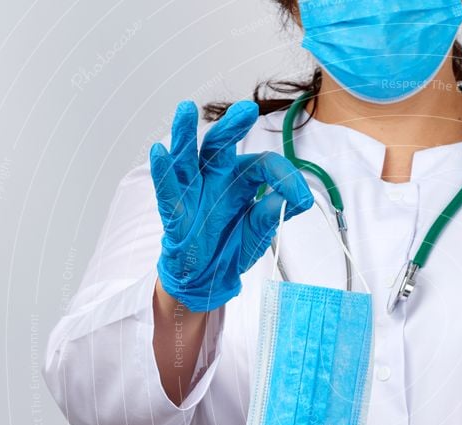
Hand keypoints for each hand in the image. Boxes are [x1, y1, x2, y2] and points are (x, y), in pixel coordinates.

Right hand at [150, 100, 312, 311]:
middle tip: (247, 110)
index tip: (301, 201)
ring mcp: (193, 192)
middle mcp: (216, 178)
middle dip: (232, 127)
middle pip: (221, 146)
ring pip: (188, 157)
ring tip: (185, 109)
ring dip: (184, 134)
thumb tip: (293, 200)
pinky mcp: (176, 211)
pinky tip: (159, 151)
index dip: (284, 178)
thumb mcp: (258, 233)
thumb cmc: (231, 247)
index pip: (263, 165)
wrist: (208, 277)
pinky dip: (163, 171)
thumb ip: (272, 214)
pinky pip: (167, 189)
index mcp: (242, 180)